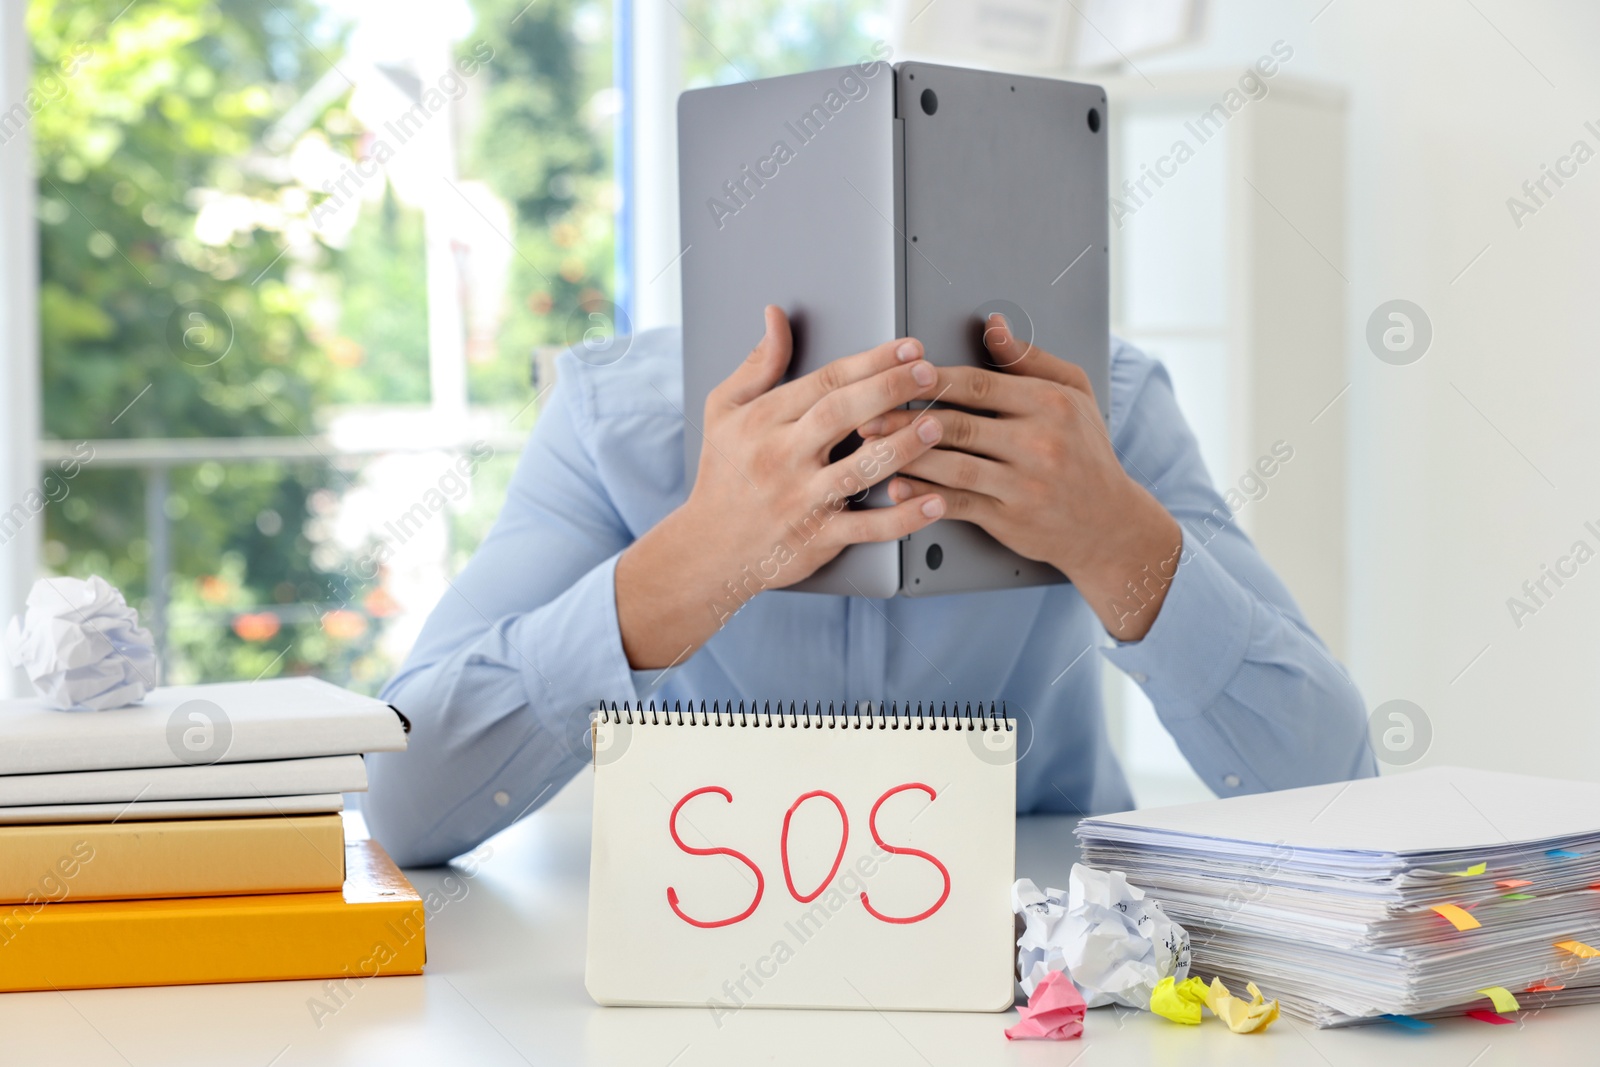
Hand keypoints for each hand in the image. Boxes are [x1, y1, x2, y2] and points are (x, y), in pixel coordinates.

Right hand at [616, 306, 948, 667]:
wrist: (707, 548)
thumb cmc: (723, 474)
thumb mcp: (724, 411)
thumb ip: (757, 365)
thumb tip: (776, 317)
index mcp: (763, 421)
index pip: (823, 382)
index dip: (869, 362)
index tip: (908, 348)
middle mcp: (782, 457)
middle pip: (840, 415)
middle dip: (888, 389)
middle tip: (929, 373)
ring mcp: (801, 500)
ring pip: (857, 470)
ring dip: (901, 448)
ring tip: (936, 426)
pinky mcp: (816, 538)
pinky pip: (865, 528)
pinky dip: (903, 518)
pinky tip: (934, 503)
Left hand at [858, 315, 1181, 640]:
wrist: (1108, 524)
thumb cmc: (1086, 452)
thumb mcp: (1074, 393)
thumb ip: (1030, 359)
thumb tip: (993, 326)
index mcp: (1050, 403)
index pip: (977, 384)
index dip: (932, 378)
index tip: (897, 373)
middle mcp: (1038, 442)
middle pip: (957, 424)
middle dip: (905, 417)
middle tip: (867, 412)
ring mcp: (1023, 484)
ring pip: (951, 465)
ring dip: (905, 455)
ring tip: (871, 446)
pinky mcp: (1010, 519)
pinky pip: (957, 504)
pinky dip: (922, 495)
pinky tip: (896, 486)